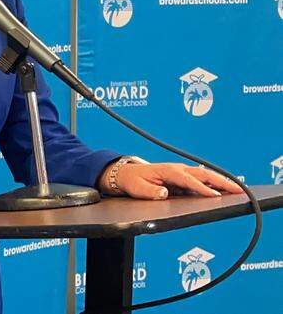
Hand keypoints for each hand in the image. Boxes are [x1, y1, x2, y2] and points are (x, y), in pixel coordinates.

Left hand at [108, 162, 243, 199]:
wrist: (126, 174)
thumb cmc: (132, 180)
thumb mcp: (138, 187)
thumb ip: (150, 191)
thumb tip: (163, 193)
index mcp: (168, 171)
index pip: (188, 180)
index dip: (202, 188)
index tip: (214, 195)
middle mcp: (177, 170)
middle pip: (203, 175)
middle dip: (221, 182)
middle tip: (238, 189)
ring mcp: (181, 173)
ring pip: (205, 176)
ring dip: (221, 182)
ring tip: (238, 189)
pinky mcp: (183, 179)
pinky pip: (201, 181)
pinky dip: (215, 184)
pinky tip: (225, 190)